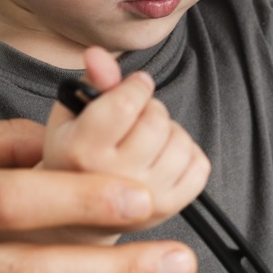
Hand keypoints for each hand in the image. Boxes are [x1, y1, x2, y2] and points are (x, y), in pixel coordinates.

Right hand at [42, 47, 210, 234]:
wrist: (80, 218)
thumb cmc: (75, 158)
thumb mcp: (72, 117)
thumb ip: (90, 82)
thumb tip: (98, 54)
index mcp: (80, 153)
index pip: (125, 105)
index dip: (137, 86)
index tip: (136, 86)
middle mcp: (113, 181)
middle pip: (156, 121)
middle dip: (151, 108)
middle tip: (137, 119)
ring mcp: (145, 199)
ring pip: (180, 140)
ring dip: (169, 131)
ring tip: (147, 141)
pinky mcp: (171, 208)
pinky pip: (200, 164)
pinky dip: (187, 153)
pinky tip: (163, 158)